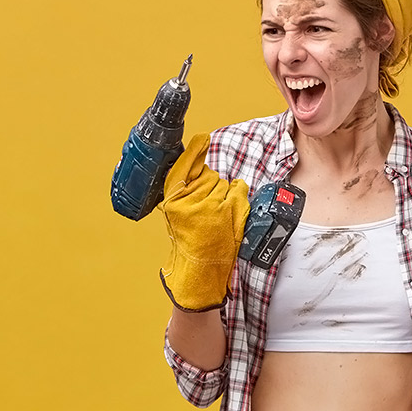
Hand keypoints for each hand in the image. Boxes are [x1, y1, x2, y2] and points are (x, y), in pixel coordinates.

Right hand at [158, 133, 249, 311]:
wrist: (199, 272)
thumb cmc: (191, 241)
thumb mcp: (180, 214)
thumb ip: (187, 191)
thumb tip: (199, 163)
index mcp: (173, 200)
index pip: (183, 167)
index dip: (193, 151)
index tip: (201, 138)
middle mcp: (189, 200)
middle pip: (209, 174)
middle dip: (212, 185)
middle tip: (208, 208)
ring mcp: (210, 205)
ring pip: (224, 182)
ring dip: (225, 194)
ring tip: (218, 215)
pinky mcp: (229, 211)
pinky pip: (239, 189)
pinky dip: (238, 197)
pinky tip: (230, 212)